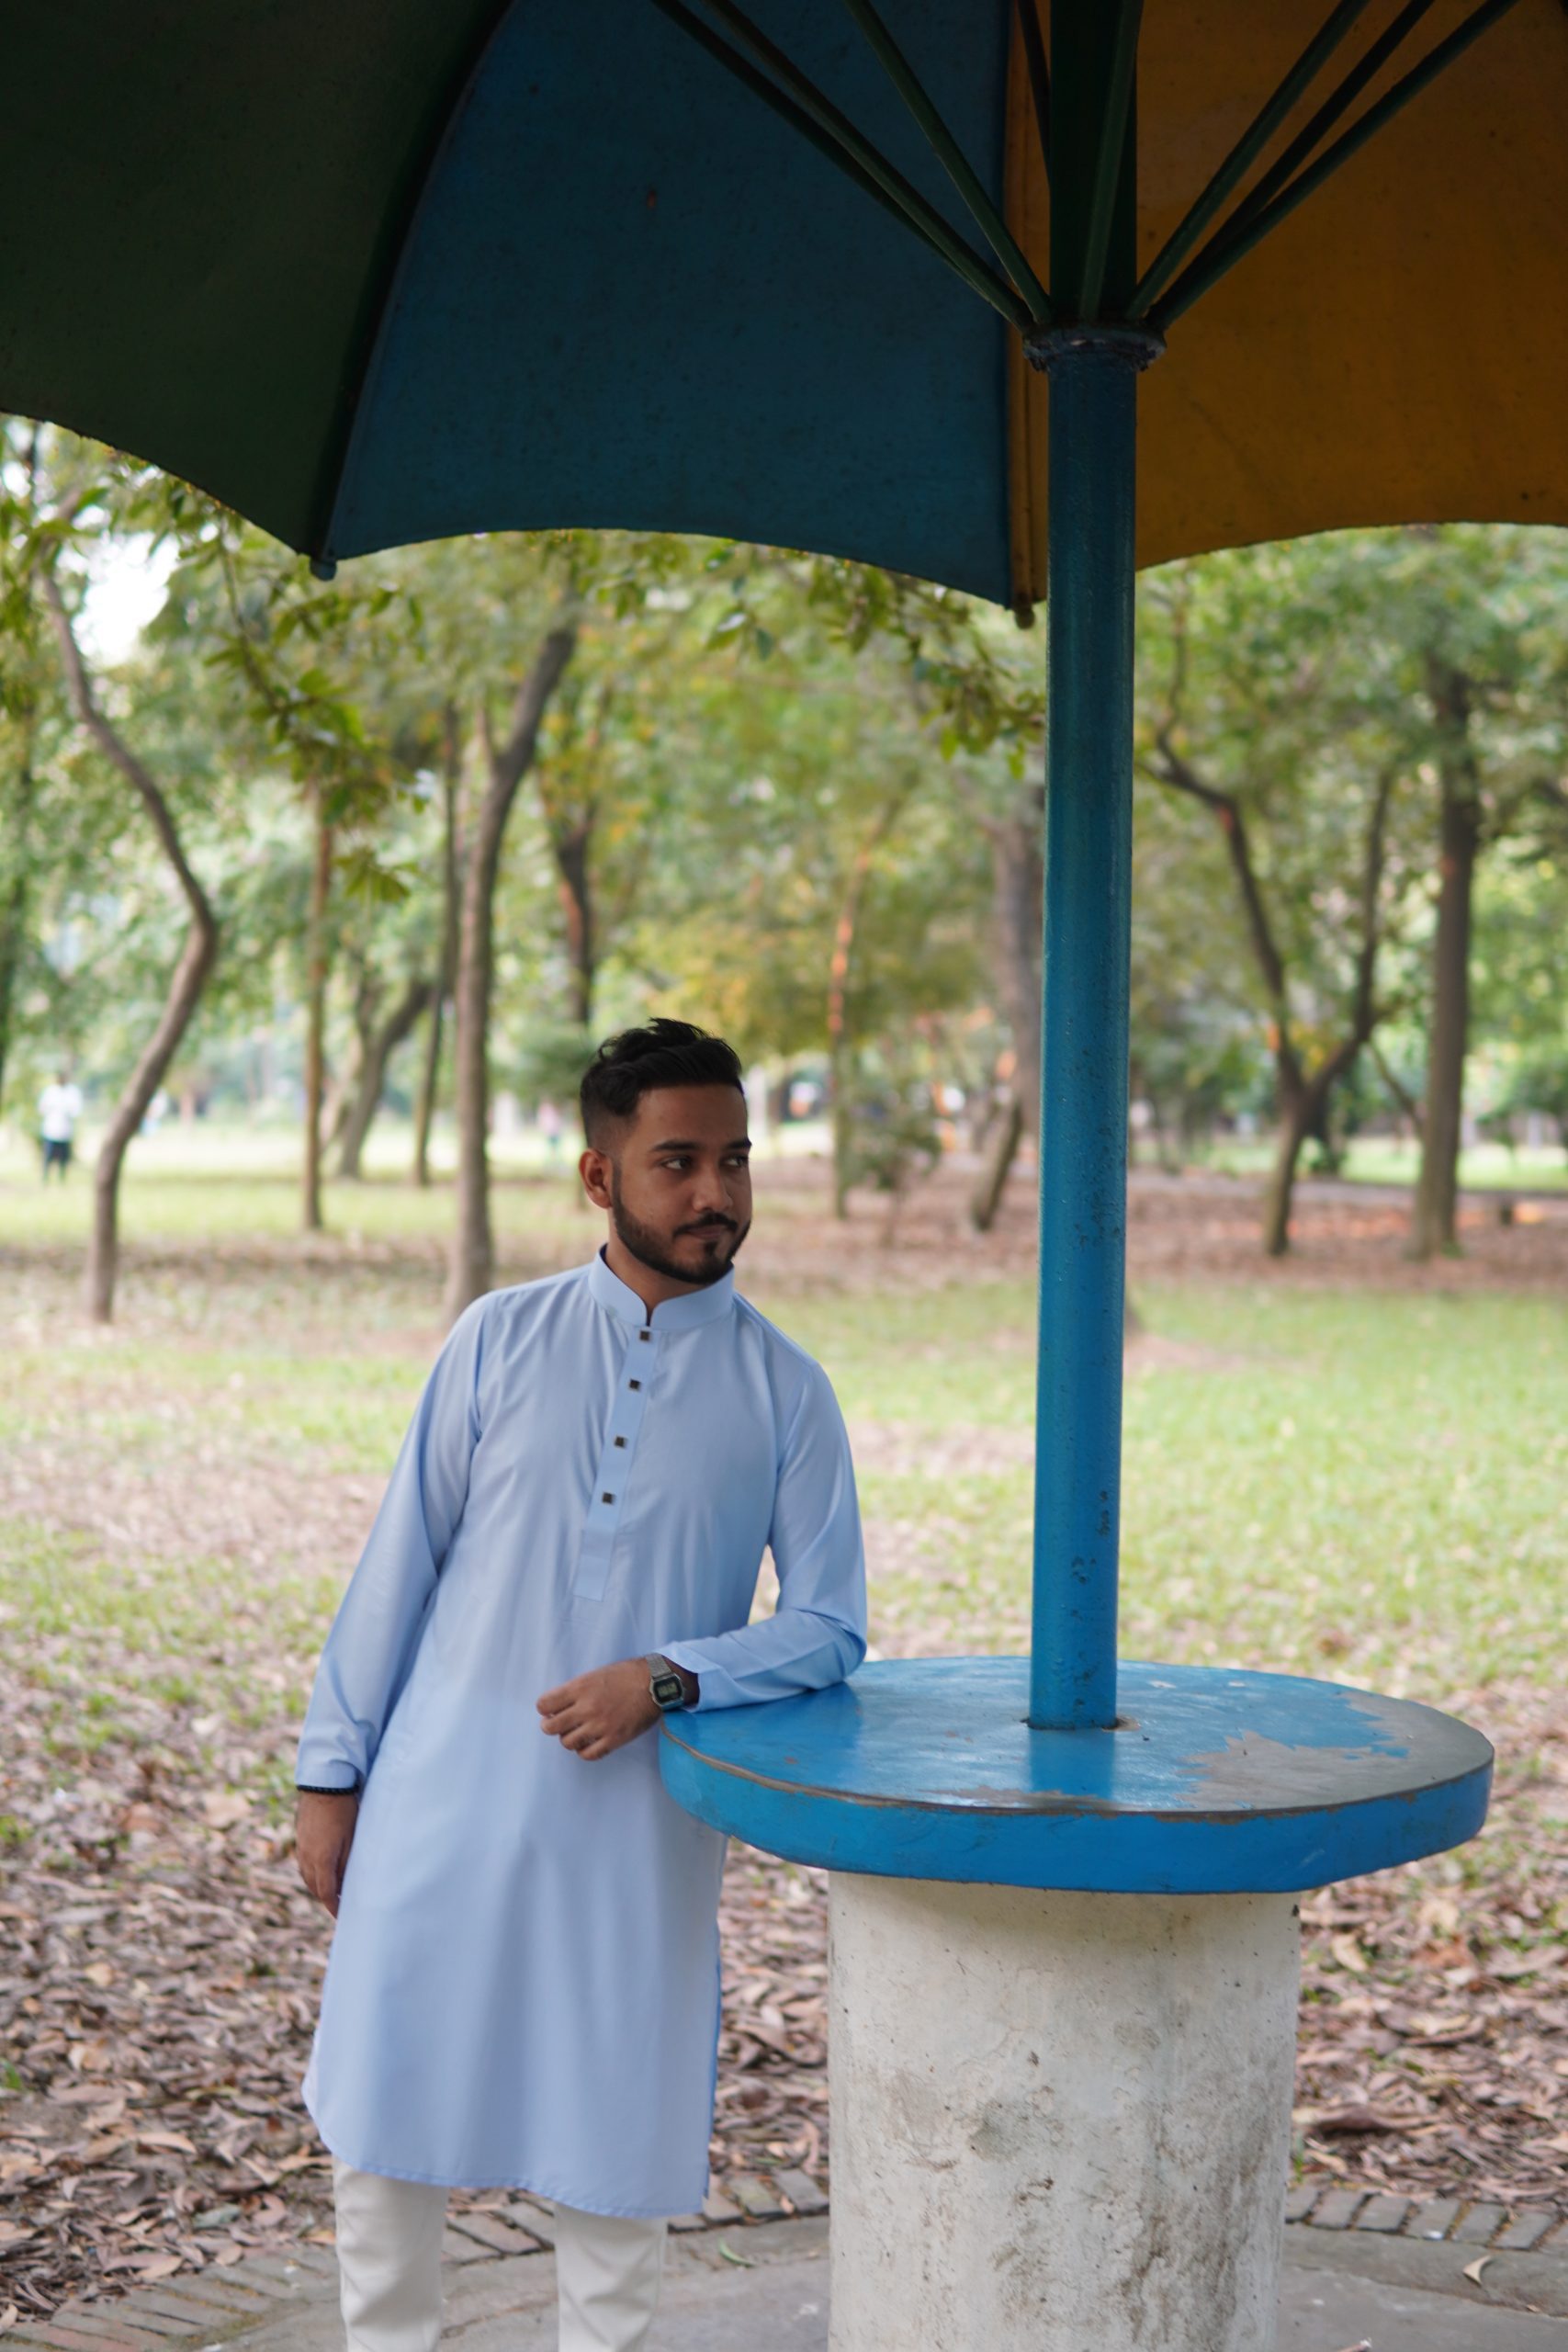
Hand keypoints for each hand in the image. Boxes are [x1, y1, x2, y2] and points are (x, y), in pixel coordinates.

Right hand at [296, 1790, 359, 1915]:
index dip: (334, 1906)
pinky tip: (323, 1870)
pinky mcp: (300, 1839)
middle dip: (326, 1898)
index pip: (326, 1893)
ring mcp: (301, 1848)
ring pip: (307, 1877)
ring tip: (333, 1890)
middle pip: (314, 1887)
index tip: (342, 1915)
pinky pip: (304, 1864)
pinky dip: (313, 1873)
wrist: (323, 1784)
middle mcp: (307, 1857)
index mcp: (322, 1860)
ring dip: (319, 1886)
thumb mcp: (351, 1839)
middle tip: (340, 1905)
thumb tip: (345, 1885)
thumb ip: (346, 1864)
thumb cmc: (344, 1810)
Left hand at [537, 1658, 660, 1761]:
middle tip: (556, 1724)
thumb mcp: (596, 1674)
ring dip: (568, 1738)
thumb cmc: (626, 1675)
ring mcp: (600, 1726)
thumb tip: (558, 1706)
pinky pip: (588, 1754)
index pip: (544, 1705)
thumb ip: (576, 1690)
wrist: (654, 1683)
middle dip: (550, 1726)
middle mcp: (587, 1708)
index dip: (545, 1708)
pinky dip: (583, 1751)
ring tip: (576, 1732)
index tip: (549, 1710)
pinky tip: (588, 1743)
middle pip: (551, 1727)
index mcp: (580, 1688)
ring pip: (567, 1742)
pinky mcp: (613, 1739)